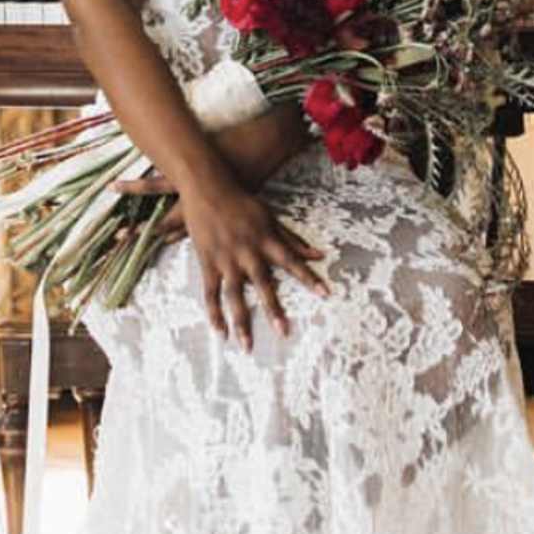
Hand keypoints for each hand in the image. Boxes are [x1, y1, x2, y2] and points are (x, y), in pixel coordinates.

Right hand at [178, 180, 328, 347]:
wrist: (207, 188)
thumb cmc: (243, 202)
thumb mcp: (271, 217)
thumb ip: (293, 240)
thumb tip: (320, 255)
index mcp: (266, 240)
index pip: (292, 262)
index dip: (309, 278)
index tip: (325, 294)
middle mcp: (247, 252)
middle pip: (262, 285)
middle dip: (273, 309)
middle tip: (284, 332)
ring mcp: (225, 260)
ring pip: (234, 296)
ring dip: (241, 321)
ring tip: (247, 346)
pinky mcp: (207, 263)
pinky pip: (211, 293)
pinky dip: (214, 313)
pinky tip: (221, 333)